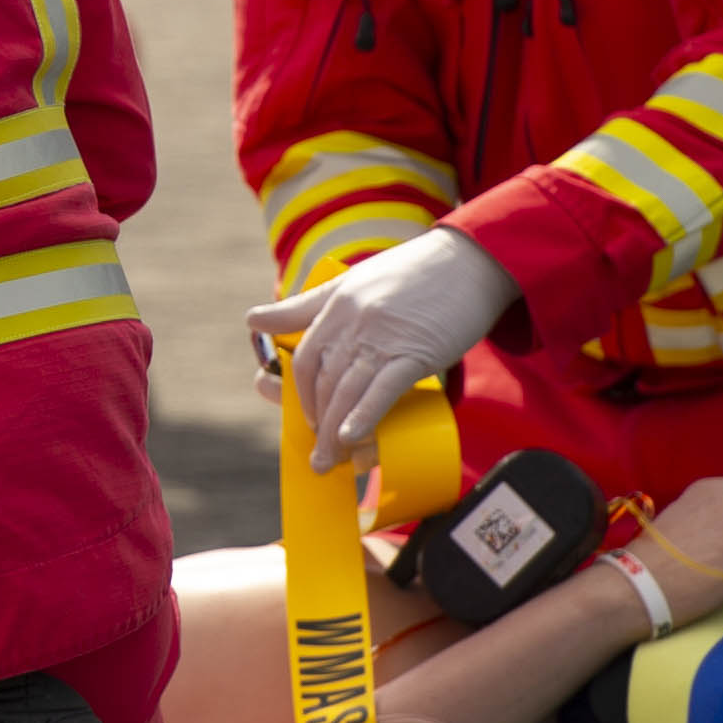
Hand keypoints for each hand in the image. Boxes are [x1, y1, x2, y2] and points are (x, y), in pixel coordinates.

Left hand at [247, 227, 520, 470]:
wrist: (469, 261)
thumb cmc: (411, 273)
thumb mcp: (350, 282)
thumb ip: (302, 306)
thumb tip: (252, 320)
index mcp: (336, 305)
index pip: (306, 358)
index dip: (300, 393)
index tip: (306, 416)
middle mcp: (353, 322)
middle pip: (323, 382)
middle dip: (315, 422)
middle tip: (317, 452)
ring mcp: (383, 338)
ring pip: (346, 391)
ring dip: (332, 431)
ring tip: (326, 461)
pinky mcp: (415, 353)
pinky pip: (382, 390)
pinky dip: (363, 415)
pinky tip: (351, 438)